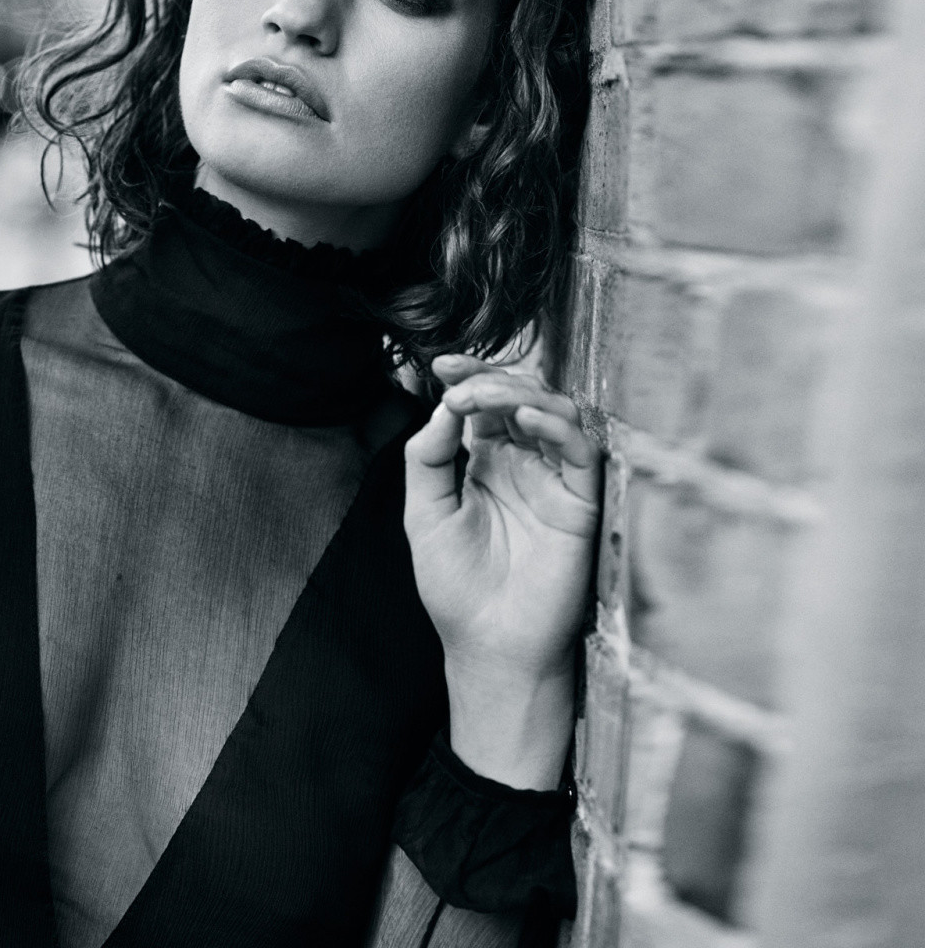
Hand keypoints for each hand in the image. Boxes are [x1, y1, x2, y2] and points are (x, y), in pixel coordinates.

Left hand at [403, 354, 601, 787]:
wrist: (489, 647)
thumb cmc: (457, 587)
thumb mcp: (425, 515)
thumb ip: (428, 459)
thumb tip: (440, 407)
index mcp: (488, 463)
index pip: (484, 404)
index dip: (467, 376)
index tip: (439, 363)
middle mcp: (525, 464)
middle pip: (520, 397)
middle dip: (490, 379)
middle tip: (458, 383)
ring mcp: (556, 481)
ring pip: (554, 413)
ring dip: (518, 394)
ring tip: (481, 399)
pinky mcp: (583, 502)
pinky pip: (582, 450)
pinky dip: (556, 427)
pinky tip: (523, 419)